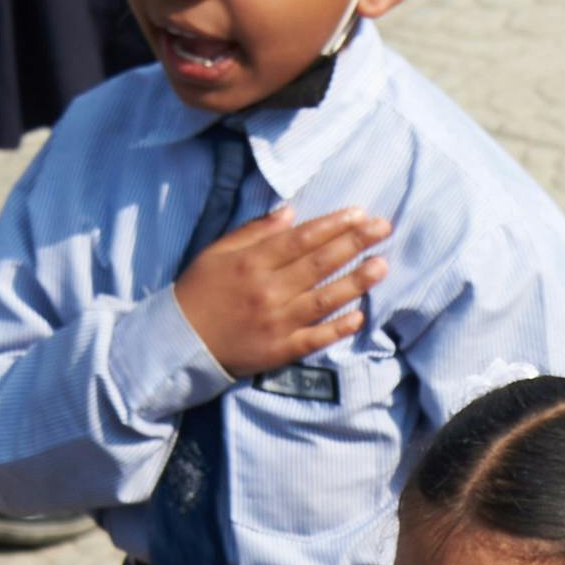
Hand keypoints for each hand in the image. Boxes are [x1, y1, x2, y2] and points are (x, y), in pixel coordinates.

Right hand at [179, 207, 393, 380]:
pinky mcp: (280, 350)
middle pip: (318, 264)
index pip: (301, 240)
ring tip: (382, 265)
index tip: (360, 213)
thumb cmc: (199, 291)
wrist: (179, 342)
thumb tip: (291, 213)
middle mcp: (268, 291)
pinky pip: (315, 338)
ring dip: (355, 282)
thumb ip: (254, 232)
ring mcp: (277, 323)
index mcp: (252, 263)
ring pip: (323, 299)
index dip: (333, 225)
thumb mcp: (217, 252)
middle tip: (384, 228)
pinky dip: (338, 328)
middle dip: (354, 243)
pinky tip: (361, 316)